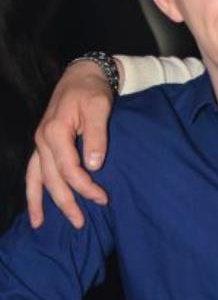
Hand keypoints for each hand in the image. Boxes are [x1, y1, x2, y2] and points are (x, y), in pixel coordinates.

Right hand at [27, 60, 115, 228]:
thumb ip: (96, 136)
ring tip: (39, 225)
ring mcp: (40, 142)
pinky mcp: (43, 143)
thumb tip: (94, 166)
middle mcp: (42, 139)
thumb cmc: (93, 90)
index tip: (102, 198)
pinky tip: (35, 204)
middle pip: (51, 179)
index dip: (85, 187)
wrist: (82, 74)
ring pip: (36, 178)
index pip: (69, 169)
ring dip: (39, 202)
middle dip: (65, 203)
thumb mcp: (99, 108)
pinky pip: (33, 170)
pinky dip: (32, 188)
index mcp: (55, 131)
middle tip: (79, 223)